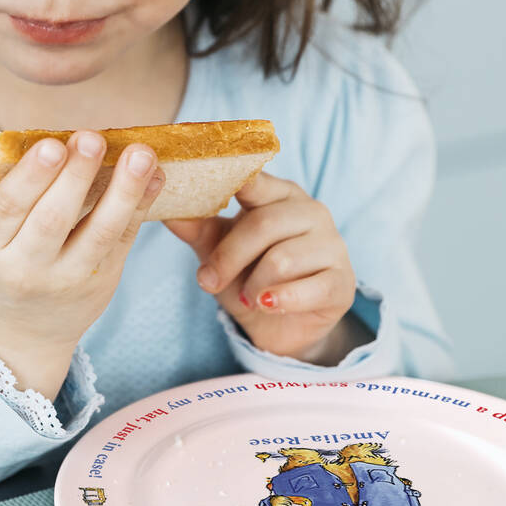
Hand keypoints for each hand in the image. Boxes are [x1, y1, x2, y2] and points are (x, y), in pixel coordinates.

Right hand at [0, 130, 164, 397]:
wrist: (19, 330)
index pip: (6, 208)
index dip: (31, 177)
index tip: (53, 144)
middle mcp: (25, 269)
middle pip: (52, 221)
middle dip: (75, 178)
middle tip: (92, 139)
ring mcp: (68, 279)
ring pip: (98, 235)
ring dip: (123, 193)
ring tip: (141, 156)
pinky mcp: (101, 281)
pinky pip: (122, 242)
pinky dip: (141, 208)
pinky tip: (155, 177)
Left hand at [164, 172, 356, 361]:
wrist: (280, 327)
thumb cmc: (250, 278)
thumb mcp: (218, 252)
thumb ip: (197, 228)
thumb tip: (164, 208)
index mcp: (280, 194)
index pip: (256, 178)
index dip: (232, 179)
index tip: (204, 181)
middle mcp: (311, 212)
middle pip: (263, 225)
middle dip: (228, 257)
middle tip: (207, 281)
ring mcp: (332, 245)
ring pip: (283, 259)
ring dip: (253, 285)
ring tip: (245, 298)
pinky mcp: (341, 282)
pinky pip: (310, 288)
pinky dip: (280, 301)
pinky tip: (267, 306)